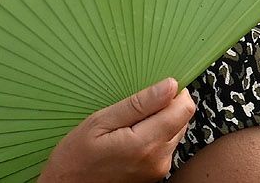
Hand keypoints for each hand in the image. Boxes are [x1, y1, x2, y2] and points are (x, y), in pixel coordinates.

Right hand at [39, 77, 195, 182]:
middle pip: (182, 120)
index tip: (158, 89)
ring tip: (128, 128)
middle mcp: (158, 159)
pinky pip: (164, 147)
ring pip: (175, 133)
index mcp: (146, 144)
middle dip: (165, 108)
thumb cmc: (74, 159)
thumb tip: (171, 86)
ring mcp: (157, 170)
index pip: (185, 108)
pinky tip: (130, 140)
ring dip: (160, 124)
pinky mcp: (154, 176)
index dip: (176, 93)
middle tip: (133, 112)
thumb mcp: (100, 122)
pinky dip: (154, 138)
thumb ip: (139, 103)